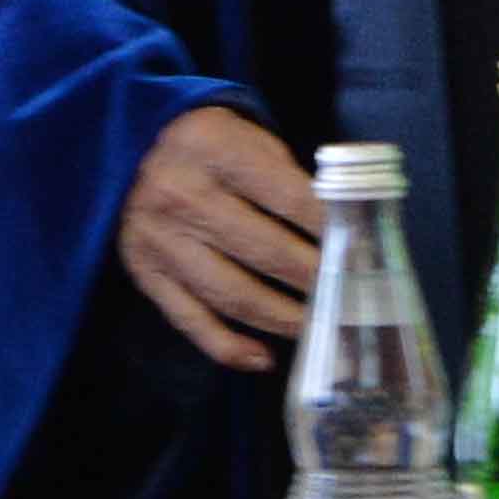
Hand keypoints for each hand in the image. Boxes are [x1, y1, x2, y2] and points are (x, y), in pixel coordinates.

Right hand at [115, 106, 324, 371]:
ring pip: (231, 294)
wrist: (134, 146)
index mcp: (212, 148)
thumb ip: (291, 181)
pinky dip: (229, 347)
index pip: (288, 198)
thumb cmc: (213, 145)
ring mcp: (158, 239)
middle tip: (350, 300)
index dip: (331, 231)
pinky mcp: (144, 272)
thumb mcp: (251, 139)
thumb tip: (344, 236)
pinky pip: (190, 320)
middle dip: (315, 280)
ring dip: (282, 318)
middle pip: (264, 251)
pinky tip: (265, 359)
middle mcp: (179, 194)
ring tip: (318, 328)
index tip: (363, 255)